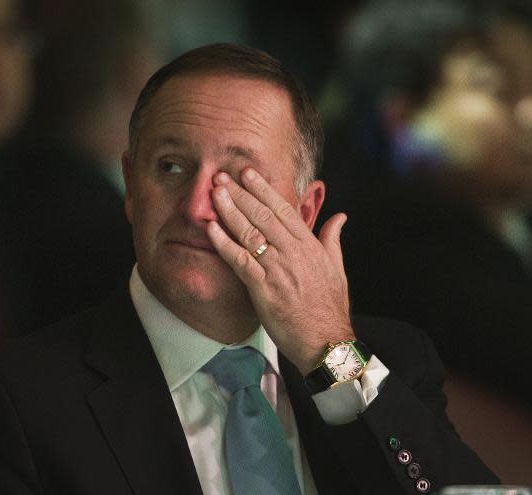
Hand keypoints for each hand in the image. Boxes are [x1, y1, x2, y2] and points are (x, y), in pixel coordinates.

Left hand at [206, 167, 353, 374]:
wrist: (326, 341)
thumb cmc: (330, 307)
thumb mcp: (337, 268)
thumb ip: (333, 239)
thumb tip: (340, 216)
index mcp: (309, 246)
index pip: (284, 210)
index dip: (263, 190)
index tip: (248, 174)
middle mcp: (293, 253)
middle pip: (263, 216)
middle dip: (240, 194)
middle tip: (221, 177)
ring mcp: (277, 269)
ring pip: (250, 233)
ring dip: (230, 211)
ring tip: (214, 194)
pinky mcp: (263, 288)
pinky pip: (240, 260)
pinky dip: (224, 243)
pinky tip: (211, 229)